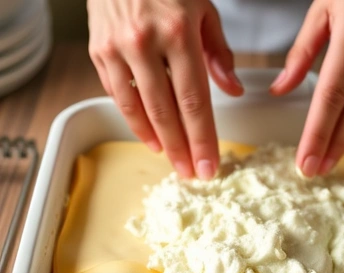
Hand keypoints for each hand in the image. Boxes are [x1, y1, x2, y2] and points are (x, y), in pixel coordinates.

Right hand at [87, 0, 243, 178]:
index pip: (194, 100)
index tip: (210, 165)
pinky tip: (150, 137)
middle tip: (193, 174)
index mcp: (180, 34)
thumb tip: (234, 91)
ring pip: (138, 107)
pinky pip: (117, 94)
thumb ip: (220, 53)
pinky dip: (134, 119)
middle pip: (166, 110)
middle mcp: (147, 43)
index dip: (203, 137)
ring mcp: (118, 48)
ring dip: (157, 140)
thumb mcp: (204, 11)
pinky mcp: (98, 50)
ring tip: (173, 161)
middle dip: (182, 148)